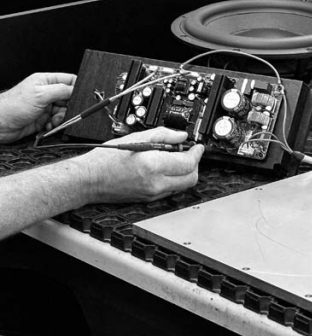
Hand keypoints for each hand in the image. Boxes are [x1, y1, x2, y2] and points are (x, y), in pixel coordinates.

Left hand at [0, 73, 75, 143]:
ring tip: (54, 120)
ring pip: (63, 111)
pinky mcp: (42, 119)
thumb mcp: (41, 94)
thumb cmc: (12, 106)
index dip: (76, 87)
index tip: (81, 96)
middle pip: (68, 98)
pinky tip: (49, 125)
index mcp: (45, 81)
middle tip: (64, 111)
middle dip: (69, 106)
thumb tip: (76, 89)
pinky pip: (56, 122)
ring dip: (61, 117)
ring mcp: (44, 106)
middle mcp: (46, 93)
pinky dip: (55, 125)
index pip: (68, 80)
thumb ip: (61, 90)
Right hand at [76, 127, 203, 203]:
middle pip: (190, 178)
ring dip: (185, 173)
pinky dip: (173, 179)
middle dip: (195, 164)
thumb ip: (163, 135)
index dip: (197, 153)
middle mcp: (155, 183)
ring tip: (175, 159)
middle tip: (190, 152)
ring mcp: (152, 194)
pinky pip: (170, 190)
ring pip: (182, 186)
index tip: (198, 147)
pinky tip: (164, 168)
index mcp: (153, 166)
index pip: (188, 163)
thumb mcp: (136, 138)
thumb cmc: (105, 159)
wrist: (88, 180)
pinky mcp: (148, 200)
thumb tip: (181, 136)